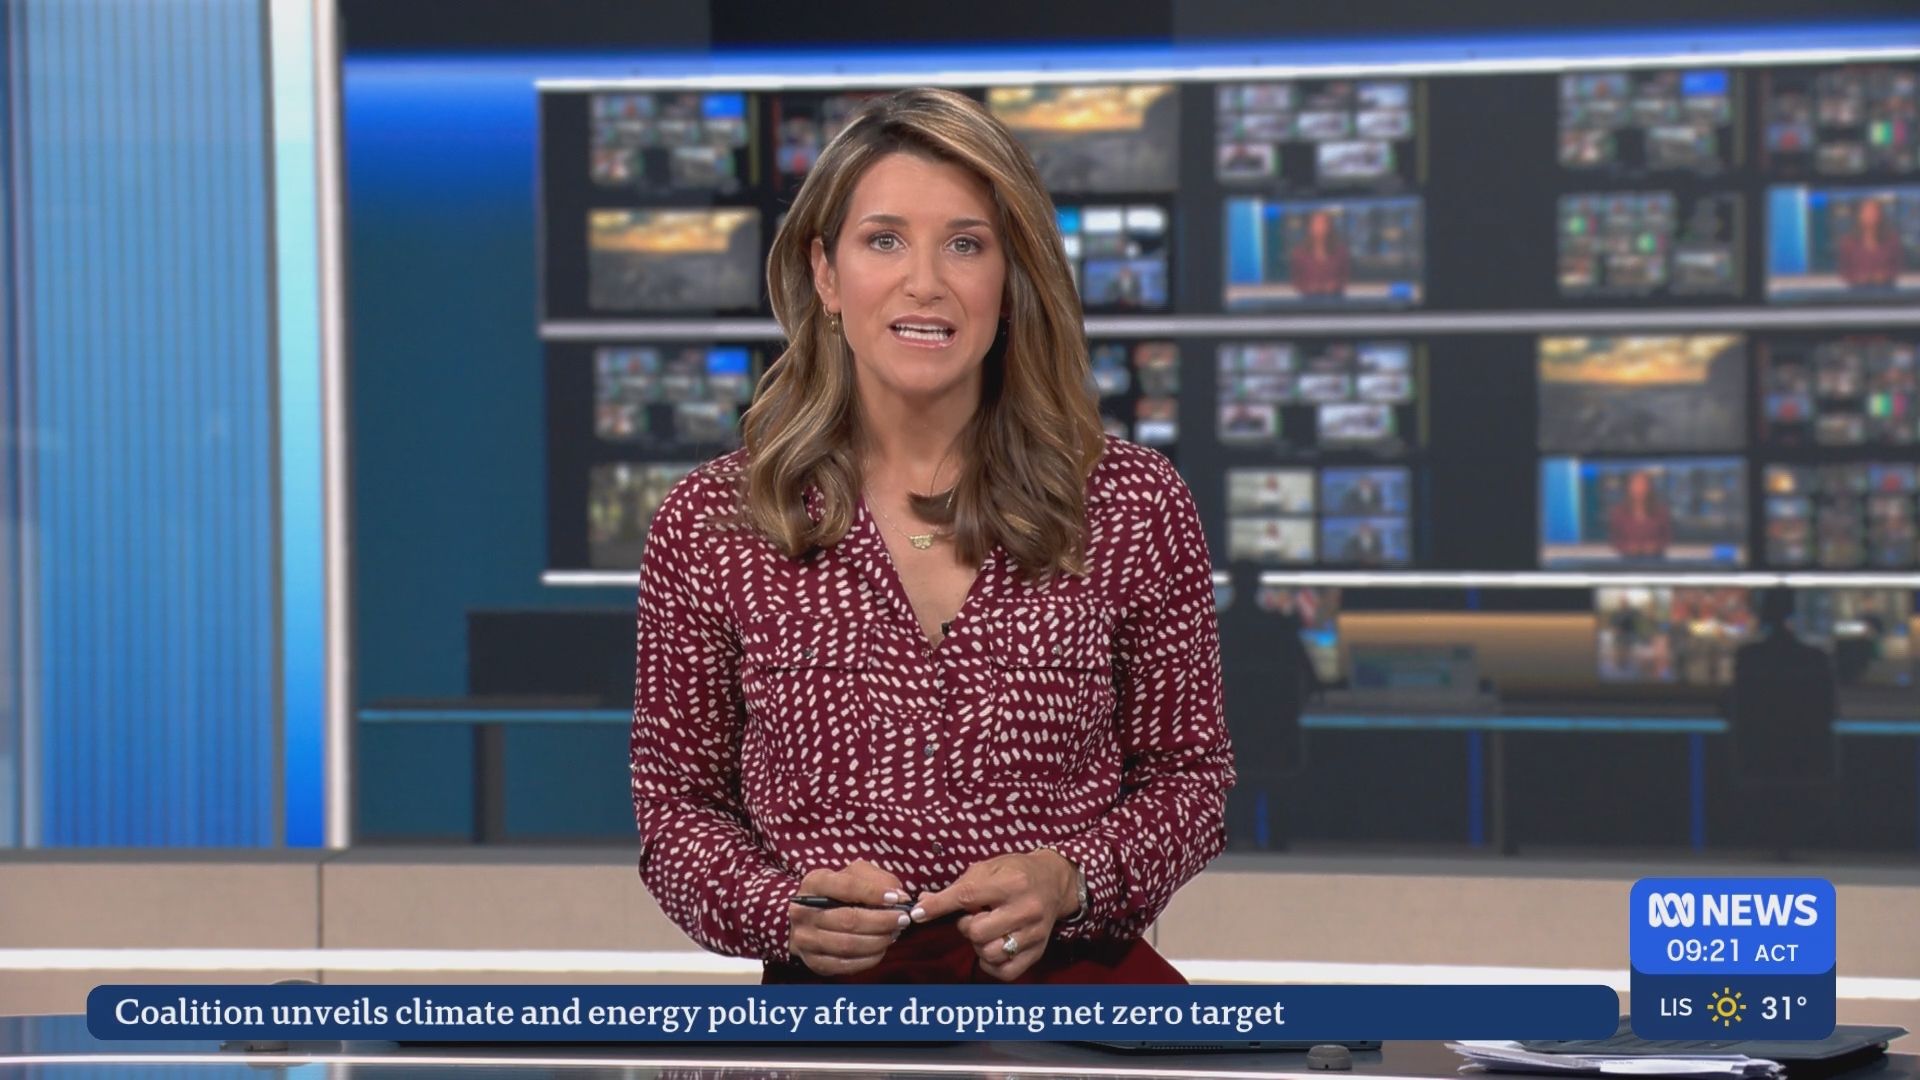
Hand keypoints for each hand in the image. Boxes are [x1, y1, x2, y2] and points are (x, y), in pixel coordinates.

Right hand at [786, 860, 911, 976]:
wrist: (810, 916)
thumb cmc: (839, 891)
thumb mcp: (855, 874)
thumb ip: (878, 879)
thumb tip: (899, 897)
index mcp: (814, 883)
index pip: (845, 887)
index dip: (874, 893)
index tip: (897, 898)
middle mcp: (802, 912)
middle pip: (848, 919)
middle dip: (882, 921)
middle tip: (903, 919)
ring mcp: (805, 939)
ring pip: (848, 945)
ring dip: (878, 940)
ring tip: (895, 933)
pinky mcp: (814, 962)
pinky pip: (846, 964)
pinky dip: (869, 957)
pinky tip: (882, 947)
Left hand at [910, 850, 1078, 981]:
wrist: (1054, 881)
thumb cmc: (1015, 872)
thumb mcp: (987, 869)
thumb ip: (955, 888)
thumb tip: (922, 904)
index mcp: (1011, 883)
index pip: (966, 897)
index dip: (938, 906)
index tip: (917, 914)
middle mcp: (1026, 909)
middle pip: (977, 932)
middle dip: (966, 926)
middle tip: (973, 917)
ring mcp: (1034, 933)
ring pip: (990, 953)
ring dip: (978, 946)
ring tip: (984, 932)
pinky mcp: (1038, 951)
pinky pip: (1005, 971)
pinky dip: (991, 964)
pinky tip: (992, 948)